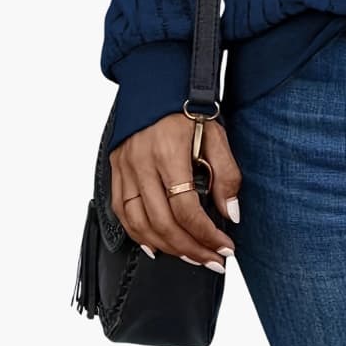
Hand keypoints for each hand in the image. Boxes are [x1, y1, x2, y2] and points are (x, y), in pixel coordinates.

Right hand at [109, 112, 241, 270]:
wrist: (158, 85)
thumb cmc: (190, 110)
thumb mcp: (216, 134)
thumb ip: (226, 174)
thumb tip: (230, 214)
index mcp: (169, 151)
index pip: (186, 208)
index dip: (206, 234)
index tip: (226, 247)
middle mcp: (141, 163)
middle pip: (163, 222)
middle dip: (191, 248)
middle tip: (213, 261)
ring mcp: (124, 168)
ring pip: (139, 224)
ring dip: (167, 247)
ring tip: (192, 256)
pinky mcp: (115, 170)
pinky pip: (122, 213)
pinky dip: (138, 235)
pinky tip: (157, 247)